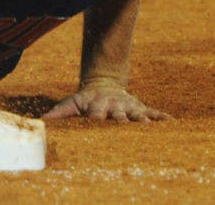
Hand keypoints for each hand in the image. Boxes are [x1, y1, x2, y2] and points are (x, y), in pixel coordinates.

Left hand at [42, 82, 171, 122]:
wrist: (104, 83)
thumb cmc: (85, 100)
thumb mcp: (71, 103)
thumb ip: (59, 113)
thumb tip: (41, 122)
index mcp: (96, 105)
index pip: (96, 115)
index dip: (96, 120)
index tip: (97, 125)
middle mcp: (114, 105)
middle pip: (119, 116)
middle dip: (122, 123)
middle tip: (127, 130)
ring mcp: (129, 107)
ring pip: (137, 115)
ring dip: (144, 122)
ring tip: (151, 129)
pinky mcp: (140, 108)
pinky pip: (153, 113)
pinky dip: (162, 118)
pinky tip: (172, 123)